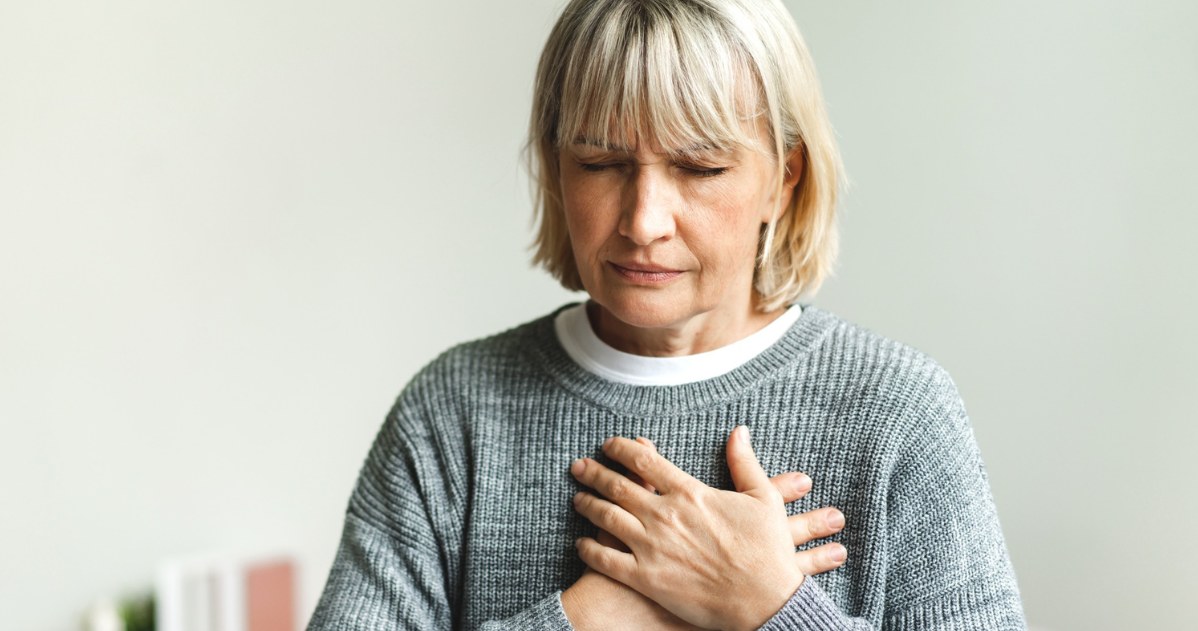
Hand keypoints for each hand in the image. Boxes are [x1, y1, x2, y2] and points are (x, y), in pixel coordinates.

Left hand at [570, 427, 840, 630]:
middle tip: (578, 467)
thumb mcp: (762, 498)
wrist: (766, 601)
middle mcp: (665, 516)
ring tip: (577, 499)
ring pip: (606, 518)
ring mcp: (652, 547)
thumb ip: (744, 461)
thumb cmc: (768, 550)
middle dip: (593, 473)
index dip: (622, 449)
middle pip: (617, 486)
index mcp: (689, 493)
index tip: (609, 445)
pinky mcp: (646, 578)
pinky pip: (606, 560)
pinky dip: (589, 549)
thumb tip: (739, 431)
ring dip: (588, 505)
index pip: (644, 461)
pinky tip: (581, 544)